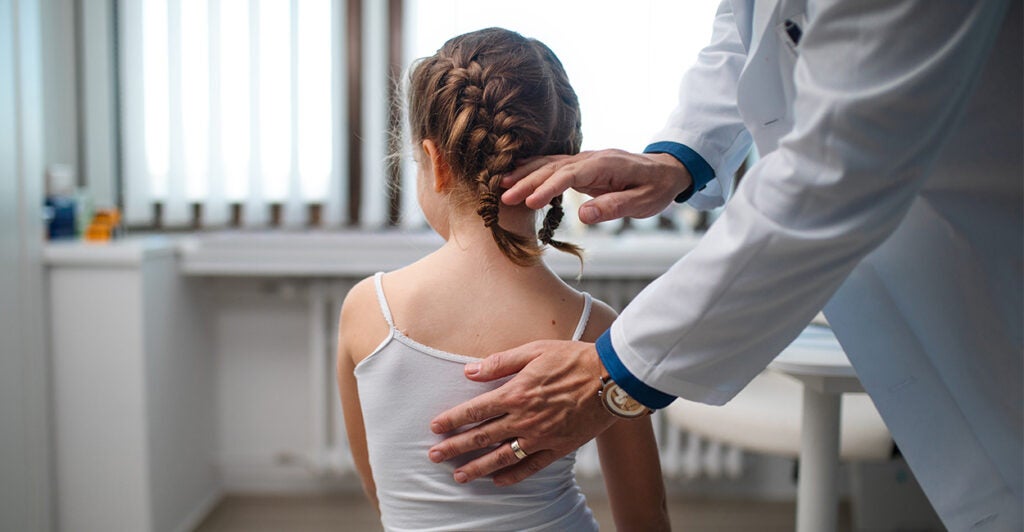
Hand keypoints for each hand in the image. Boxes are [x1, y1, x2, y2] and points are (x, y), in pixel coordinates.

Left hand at [427, 340, 616, 485]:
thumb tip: (469, 371)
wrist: (612, 377)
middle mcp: (525, 418)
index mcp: (516, 392)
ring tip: (459, 477)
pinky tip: (497, 481)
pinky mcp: (558, 447)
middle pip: (482, 437)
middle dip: (455, 448)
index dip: (453, 420)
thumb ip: (500, 362)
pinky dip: (512, 475)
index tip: (435, 427)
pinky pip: (530, 467)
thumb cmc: (573, 358)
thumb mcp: (535, 350)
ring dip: (477, 468)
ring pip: (502, 457)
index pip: (475, 410)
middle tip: (434, 457)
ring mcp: (541, 436)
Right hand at [500, 150, 691, 223]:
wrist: (666, 170)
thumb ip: (614, 207)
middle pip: (553, 166)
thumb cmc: (656, 188)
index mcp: (605, 165)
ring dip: (526, 173)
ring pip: (550, 163)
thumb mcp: (642, 203)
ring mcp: (586, 159)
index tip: (529, 202)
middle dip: (527, 180)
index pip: (569, 175)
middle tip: (504, 196)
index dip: (548, 187)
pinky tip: (517, 174)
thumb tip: (583, 215)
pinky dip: (534, 169)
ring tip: (502, 185)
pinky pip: (554, 165)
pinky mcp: (582, 166)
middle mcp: (591, 158)